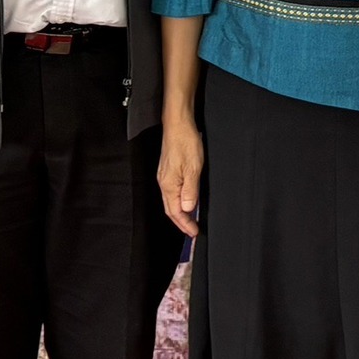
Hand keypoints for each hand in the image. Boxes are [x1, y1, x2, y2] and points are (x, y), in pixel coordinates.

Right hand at [157, 117, 203, 237]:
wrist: (178, 125)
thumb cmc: (185, 143)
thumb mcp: (193, 168)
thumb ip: (190, 191)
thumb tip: (187, 209)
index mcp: (169, 185)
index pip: (175, 212)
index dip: (184, 224)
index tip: (194, 233)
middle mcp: (164, 183)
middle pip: (170, 209)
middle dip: (181, 222)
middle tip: (192, 231)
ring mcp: (165, 176)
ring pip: (171, 201)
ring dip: (180, 212)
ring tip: (190, 220)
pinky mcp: (168, 170)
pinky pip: (172, 191)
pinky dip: (179, 201)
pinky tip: (186, 200)